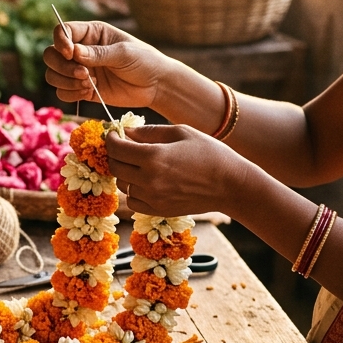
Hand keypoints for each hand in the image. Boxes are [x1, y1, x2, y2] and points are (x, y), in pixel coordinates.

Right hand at [43, 21, 170, 108]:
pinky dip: (70, 94)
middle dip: (62, 67)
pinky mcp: (81, 89)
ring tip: (88, 85)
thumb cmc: (144, 61)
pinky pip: (62, 92)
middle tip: (83, 74)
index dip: (60, 42)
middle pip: (51, 55)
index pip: (63, 31)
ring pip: (53, 75)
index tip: (70, 54)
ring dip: (66, 82)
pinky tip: (88, 93)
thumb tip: (74, 52)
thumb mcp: (124, 53)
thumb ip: (98, 53)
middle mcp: (81, 50)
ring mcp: (79, 70)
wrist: (155, 86)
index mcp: (91, 33)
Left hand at [105, 123, 251, 216]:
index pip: (117, 148)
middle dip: (115, 154)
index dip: (111, 139)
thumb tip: (126, 132)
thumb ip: (149, 132)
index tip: (113, 134)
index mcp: (154, 156)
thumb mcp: (182, 132)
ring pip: (122, 184)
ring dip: (124, 172)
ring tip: (138, 164)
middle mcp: (149, 179)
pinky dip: (134, 190)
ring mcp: (152, 197)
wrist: (231, 185)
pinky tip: (146, 181)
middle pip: (115, 167)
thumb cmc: (210, 153)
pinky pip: (133, 200)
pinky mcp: (158, 210)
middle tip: (123, 147)